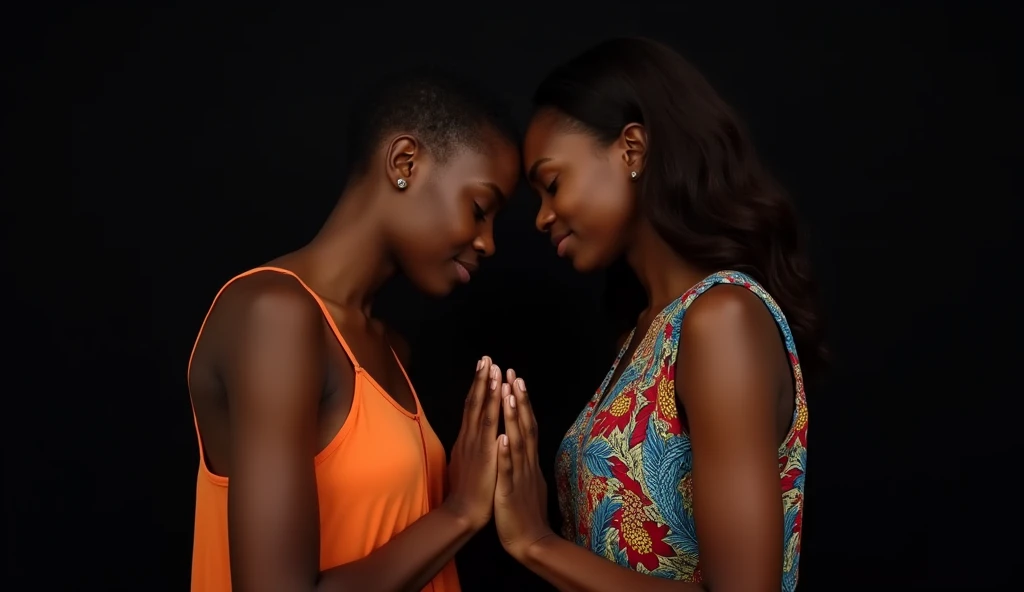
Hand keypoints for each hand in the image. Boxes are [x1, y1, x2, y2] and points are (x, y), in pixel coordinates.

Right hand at [445, 356, 502, 530]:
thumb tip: (471, 433)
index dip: (478, 386)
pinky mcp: (484, 456)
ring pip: (482, 411)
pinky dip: (495, 413)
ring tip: (493, 370)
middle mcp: (470, 438)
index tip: (484, 366)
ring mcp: (476, 446)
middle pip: (475, 403)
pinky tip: (500, 399)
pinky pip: (490, 431)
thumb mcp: (467, 461)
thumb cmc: (468, 490)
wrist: (462, 512)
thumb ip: (470, 445)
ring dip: (488, 389)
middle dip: (481, 380)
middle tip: (487, 358)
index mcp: (468, 439)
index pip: (473, 407)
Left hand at [494, 369, 554, 560]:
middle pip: (525, 426)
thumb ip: (525, 459)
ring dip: (514, 418)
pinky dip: (506, 454)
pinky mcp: (510, 492)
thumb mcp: (527, 479)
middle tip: (513, 374)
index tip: (516, 379)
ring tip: (509, 394)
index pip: (527, 425)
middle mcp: (526, 463)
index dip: (522, 402)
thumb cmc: (525, 511)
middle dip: (519, 400)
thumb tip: (523, 442)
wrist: (531, 542)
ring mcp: (520, 476)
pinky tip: (502, 438)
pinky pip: (508, 471)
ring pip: (518, 442)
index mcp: (527, 460)